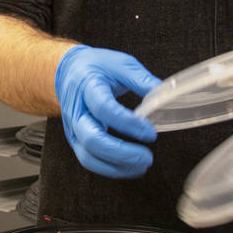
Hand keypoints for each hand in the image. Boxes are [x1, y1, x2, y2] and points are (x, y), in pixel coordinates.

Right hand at [54, 45, 160, 178]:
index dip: (129, 124)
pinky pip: (89, 160)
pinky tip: (129, 167)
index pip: (105, 109)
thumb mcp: (121, 64)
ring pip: (88, 156)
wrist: (67, 72)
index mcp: (87, 87)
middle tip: (146, 157)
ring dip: (116, 167)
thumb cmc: (95, 67)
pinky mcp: (75, 140)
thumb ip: (142, 80)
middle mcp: (76, 111)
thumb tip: (165, 95)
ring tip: (141, 166)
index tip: (150, 132)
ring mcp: (73, 128)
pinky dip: (110, 169)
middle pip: (92, 139)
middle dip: (121, 153)